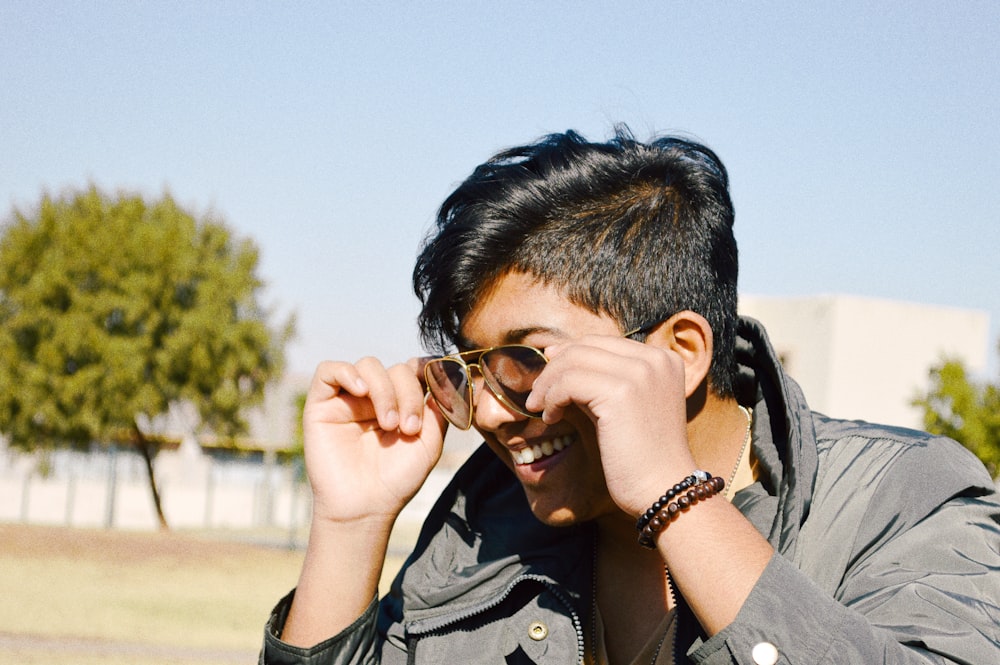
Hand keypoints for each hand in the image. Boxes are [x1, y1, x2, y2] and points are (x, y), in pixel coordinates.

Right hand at [302, 356, 447, 525]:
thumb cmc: (397, 479)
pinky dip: (348, 373)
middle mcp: (374, 396)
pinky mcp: (321, 404)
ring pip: (368, 365)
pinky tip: (362, 392)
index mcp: (401, 402)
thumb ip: (439, 408)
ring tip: (389, 424)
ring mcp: (348, 398)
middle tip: (410, 427)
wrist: (365, 507)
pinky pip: (328, 370)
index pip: (414, 368)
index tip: (438, 388)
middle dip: (409, 393)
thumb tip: (444, 376)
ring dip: (385, 390)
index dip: (427, 371)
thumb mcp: (429, 442)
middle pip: (396, 369)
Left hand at [524, 335, 697, 516]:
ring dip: (548, 385)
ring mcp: (640, 373)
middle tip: (537, 394)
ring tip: (540, 408)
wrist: (664, 490)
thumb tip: (558, 353)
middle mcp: (655, 359)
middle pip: (585, 347)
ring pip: (572, 361)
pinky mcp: (621, 393)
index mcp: (662, 359)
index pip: (602, 342)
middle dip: (554, 368)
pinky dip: (552, 399)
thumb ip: (603, 379)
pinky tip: (551, 418)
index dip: (569, 355)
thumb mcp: (626, 405)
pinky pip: (568, 383)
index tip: (549, 373)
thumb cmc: (641, 456)